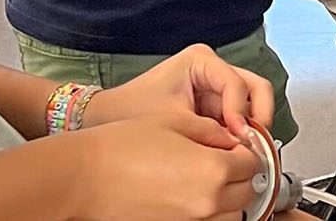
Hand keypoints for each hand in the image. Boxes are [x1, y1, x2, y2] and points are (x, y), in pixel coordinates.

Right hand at [71, 113, 260, 220]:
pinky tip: (191, 194)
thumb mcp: (176, 122)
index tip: (237, 144)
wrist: (83, 178)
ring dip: (229, 198)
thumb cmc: (121, 147)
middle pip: (247, 192)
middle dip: (241, 174)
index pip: (252, 162)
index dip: (246, 149)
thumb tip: (230, 138)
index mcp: (214, 170)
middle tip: (227, 159)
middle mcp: (207, 203)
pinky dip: (208, 212)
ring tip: (209, 179)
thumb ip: (212, 131)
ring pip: (231, 215)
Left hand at [85, 43, 274, 139]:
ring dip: (252, 127)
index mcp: (201, 60)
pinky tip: (233, 153)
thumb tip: (241, 149)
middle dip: (258, 116)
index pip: (236, 83)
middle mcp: (213, 69)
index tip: (238, 138)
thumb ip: (210, 132)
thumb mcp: (172, 121)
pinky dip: (241, 134)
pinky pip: (239, 117)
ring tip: (244, 152)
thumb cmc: (131, 111)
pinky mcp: (214, 105)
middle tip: (255, 145)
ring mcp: (216, 87)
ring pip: (252, 102)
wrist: (105, 119)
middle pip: (255, 87)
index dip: (241, 112)